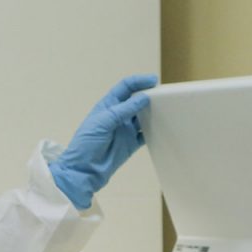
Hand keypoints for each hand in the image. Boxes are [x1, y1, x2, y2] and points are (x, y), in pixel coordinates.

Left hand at [49, 74, 158, 208]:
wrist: (83, 171)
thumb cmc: (87, 143)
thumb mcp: (103, 122)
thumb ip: (124, 110)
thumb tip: (144, 98)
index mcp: (108, 105)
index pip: (125, 88)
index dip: (139, 82)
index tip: (154, 81)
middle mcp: (118, 115)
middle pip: (136, 100)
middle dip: (149, 96)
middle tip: (165, 96)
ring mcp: (125, 130)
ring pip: (143, 117)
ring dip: (153, 113)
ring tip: (168, 110)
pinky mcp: (131, 144)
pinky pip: (145, 134)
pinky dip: (154, 131)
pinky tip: (163, 128)